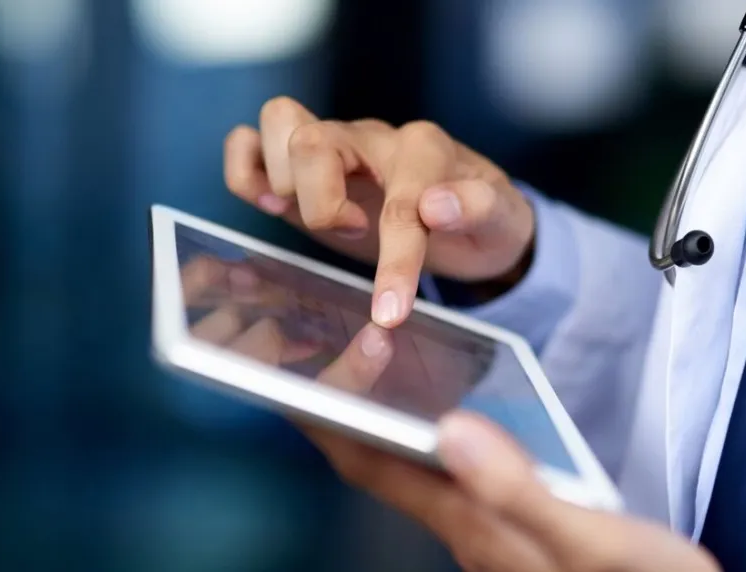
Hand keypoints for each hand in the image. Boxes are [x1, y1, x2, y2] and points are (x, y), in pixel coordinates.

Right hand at [223, 97, 535, 327]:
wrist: (471, 214)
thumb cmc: (481, 218)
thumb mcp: (501, 220)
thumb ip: (478, 207)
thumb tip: (436, 206)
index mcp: (424, 149)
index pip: (399, 201)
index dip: (394, 261)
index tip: (390, 313)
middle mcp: (371, 137)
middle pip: (313, 140)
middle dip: (322, 205)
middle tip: (354, 234)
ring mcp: (333, 145)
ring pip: (279, 122)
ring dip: (284, 179)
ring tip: (310, 216)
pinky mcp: (301, 166)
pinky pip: (249, 140)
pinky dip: (245, 170)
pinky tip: (272, 205)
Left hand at [308, 410, 720, 571]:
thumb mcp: (591, 539)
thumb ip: (519, 491)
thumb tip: (451, 430)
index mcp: (475, 525)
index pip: (377, 465)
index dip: (331, 419)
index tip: (293, 376)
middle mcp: (469, 531)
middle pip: (384, 468)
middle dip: (345, 415)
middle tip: (321, 361)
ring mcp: (488, 535)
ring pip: (413, 474)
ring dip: (381, 426)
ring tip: (367, 379)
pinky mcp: (512, 532)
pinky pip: (447, 479)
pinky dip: (427, 439)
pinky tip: (442, 422)